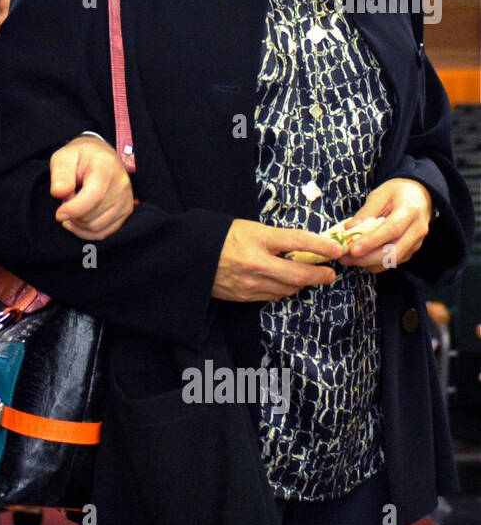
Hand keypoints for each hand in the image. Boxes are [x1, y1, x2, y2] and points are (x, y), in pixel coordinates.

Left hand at [50, 134, 134, 239]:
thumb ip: (60, 174)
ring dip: (78, 223)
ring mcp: (126, 199)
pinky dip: (86, 231)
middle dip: (73, 213)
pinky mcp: (125, 211)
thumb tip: (59, 193)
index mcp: (106, 167)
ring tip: (73, 207)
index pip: (94, 196)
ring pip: (96, 228)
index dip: (74, 209)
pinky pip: (103, 233)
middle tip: (67, 200)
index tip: (58, 214)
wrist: (99, 155)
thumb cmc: (79, 157)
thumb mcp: (63, 158)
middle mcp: (121, 184)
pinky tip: (77, 220)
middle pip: (92, 216)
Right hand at [212, 219, 342, 301]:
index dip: (321, 246)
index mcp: (257, 239)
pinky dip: (284, 290)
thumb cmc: (218, 236)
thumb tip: (299, 246)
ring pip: (288, 288)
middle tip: (330, 273)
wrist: (188, 257)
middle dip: (319, 275)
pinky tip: (287, 284)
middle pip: (298, 274)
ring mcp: (251, 283)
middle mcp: (256, 263)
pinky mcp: (244, 296)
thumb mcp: (247, 227)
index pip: (298, 241)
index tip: (336, 249)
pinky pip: (273, 296)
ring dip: (302, 283)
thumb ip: (273, 238)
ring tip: (310, 278)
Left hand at [336, 179, 431, 271]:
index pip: (391, 230)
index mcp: (410, 211)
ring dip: (368, 263)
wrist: (419, 196)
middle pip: (393, 251)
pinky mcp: (411, 250)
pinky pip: (393, 262)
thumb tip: (349, 229)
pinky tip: (361, 258)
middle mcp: (417, 229)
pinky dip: (375, 263)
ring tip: (348, 259)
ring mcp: (416, 242)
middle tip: (344, 258)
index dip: (372, 241)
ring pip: (392, 260)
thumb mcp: (380, 195)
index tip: (353, 249)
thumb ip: (365, 212)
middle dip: (367, 258)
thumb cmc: (398, 193)